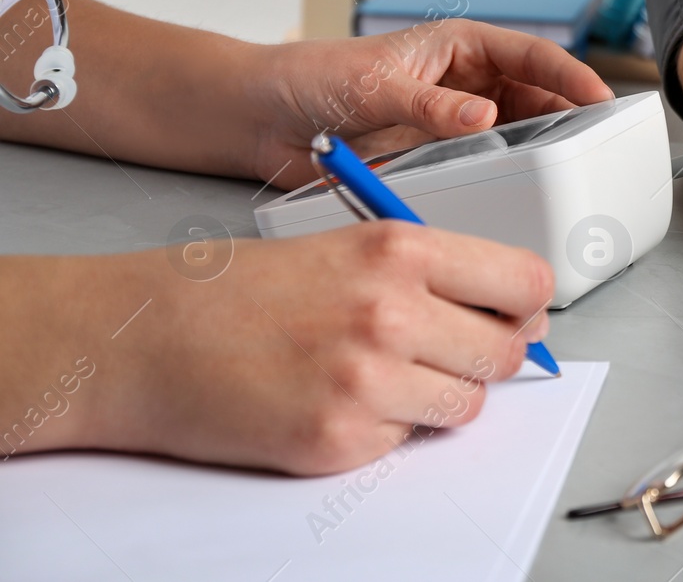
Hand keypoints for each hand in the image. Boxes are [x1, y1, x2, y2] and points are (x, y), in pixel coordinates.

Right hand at [56, 222, 552, 474]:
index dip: (528, 306)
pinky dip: (383, 430)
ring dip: (437, 398)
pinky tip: (333, 401)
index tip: (517, 316)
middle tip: (440, 352)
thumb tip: (513, 313)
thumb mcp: (349, 247)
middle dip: (486, 357)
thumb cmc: (240, 289)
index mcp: (402, 251)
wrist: (145, 338)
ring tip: (377, 375)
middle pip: (508, 353)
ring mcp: (367, 380)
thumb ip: (432, 274)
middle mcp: (393, 311)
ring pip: (467, 405)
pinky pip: (406, 443)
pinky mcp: (338, 440)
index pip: (527, 283)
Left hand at [250, 19, 613, 187]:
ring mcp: (455, 123)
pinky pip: (486, 168)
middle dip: (569, 117)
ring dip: (541, 151)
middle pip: (536, 98)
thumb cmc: (314, 77)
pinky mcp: (439, 158)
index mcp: (459, 46)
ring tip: (567, 172)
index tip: (600, 98)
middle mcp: (465, 83)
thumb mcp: (376, 85)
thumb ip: (430, 104)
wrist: (263, 118)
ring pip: (518, 135)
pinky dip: (506, 179)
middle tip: (596, 144)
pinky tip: (519, 194)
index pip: (532, 56)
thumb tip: (484, 115)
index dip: (571, 76)